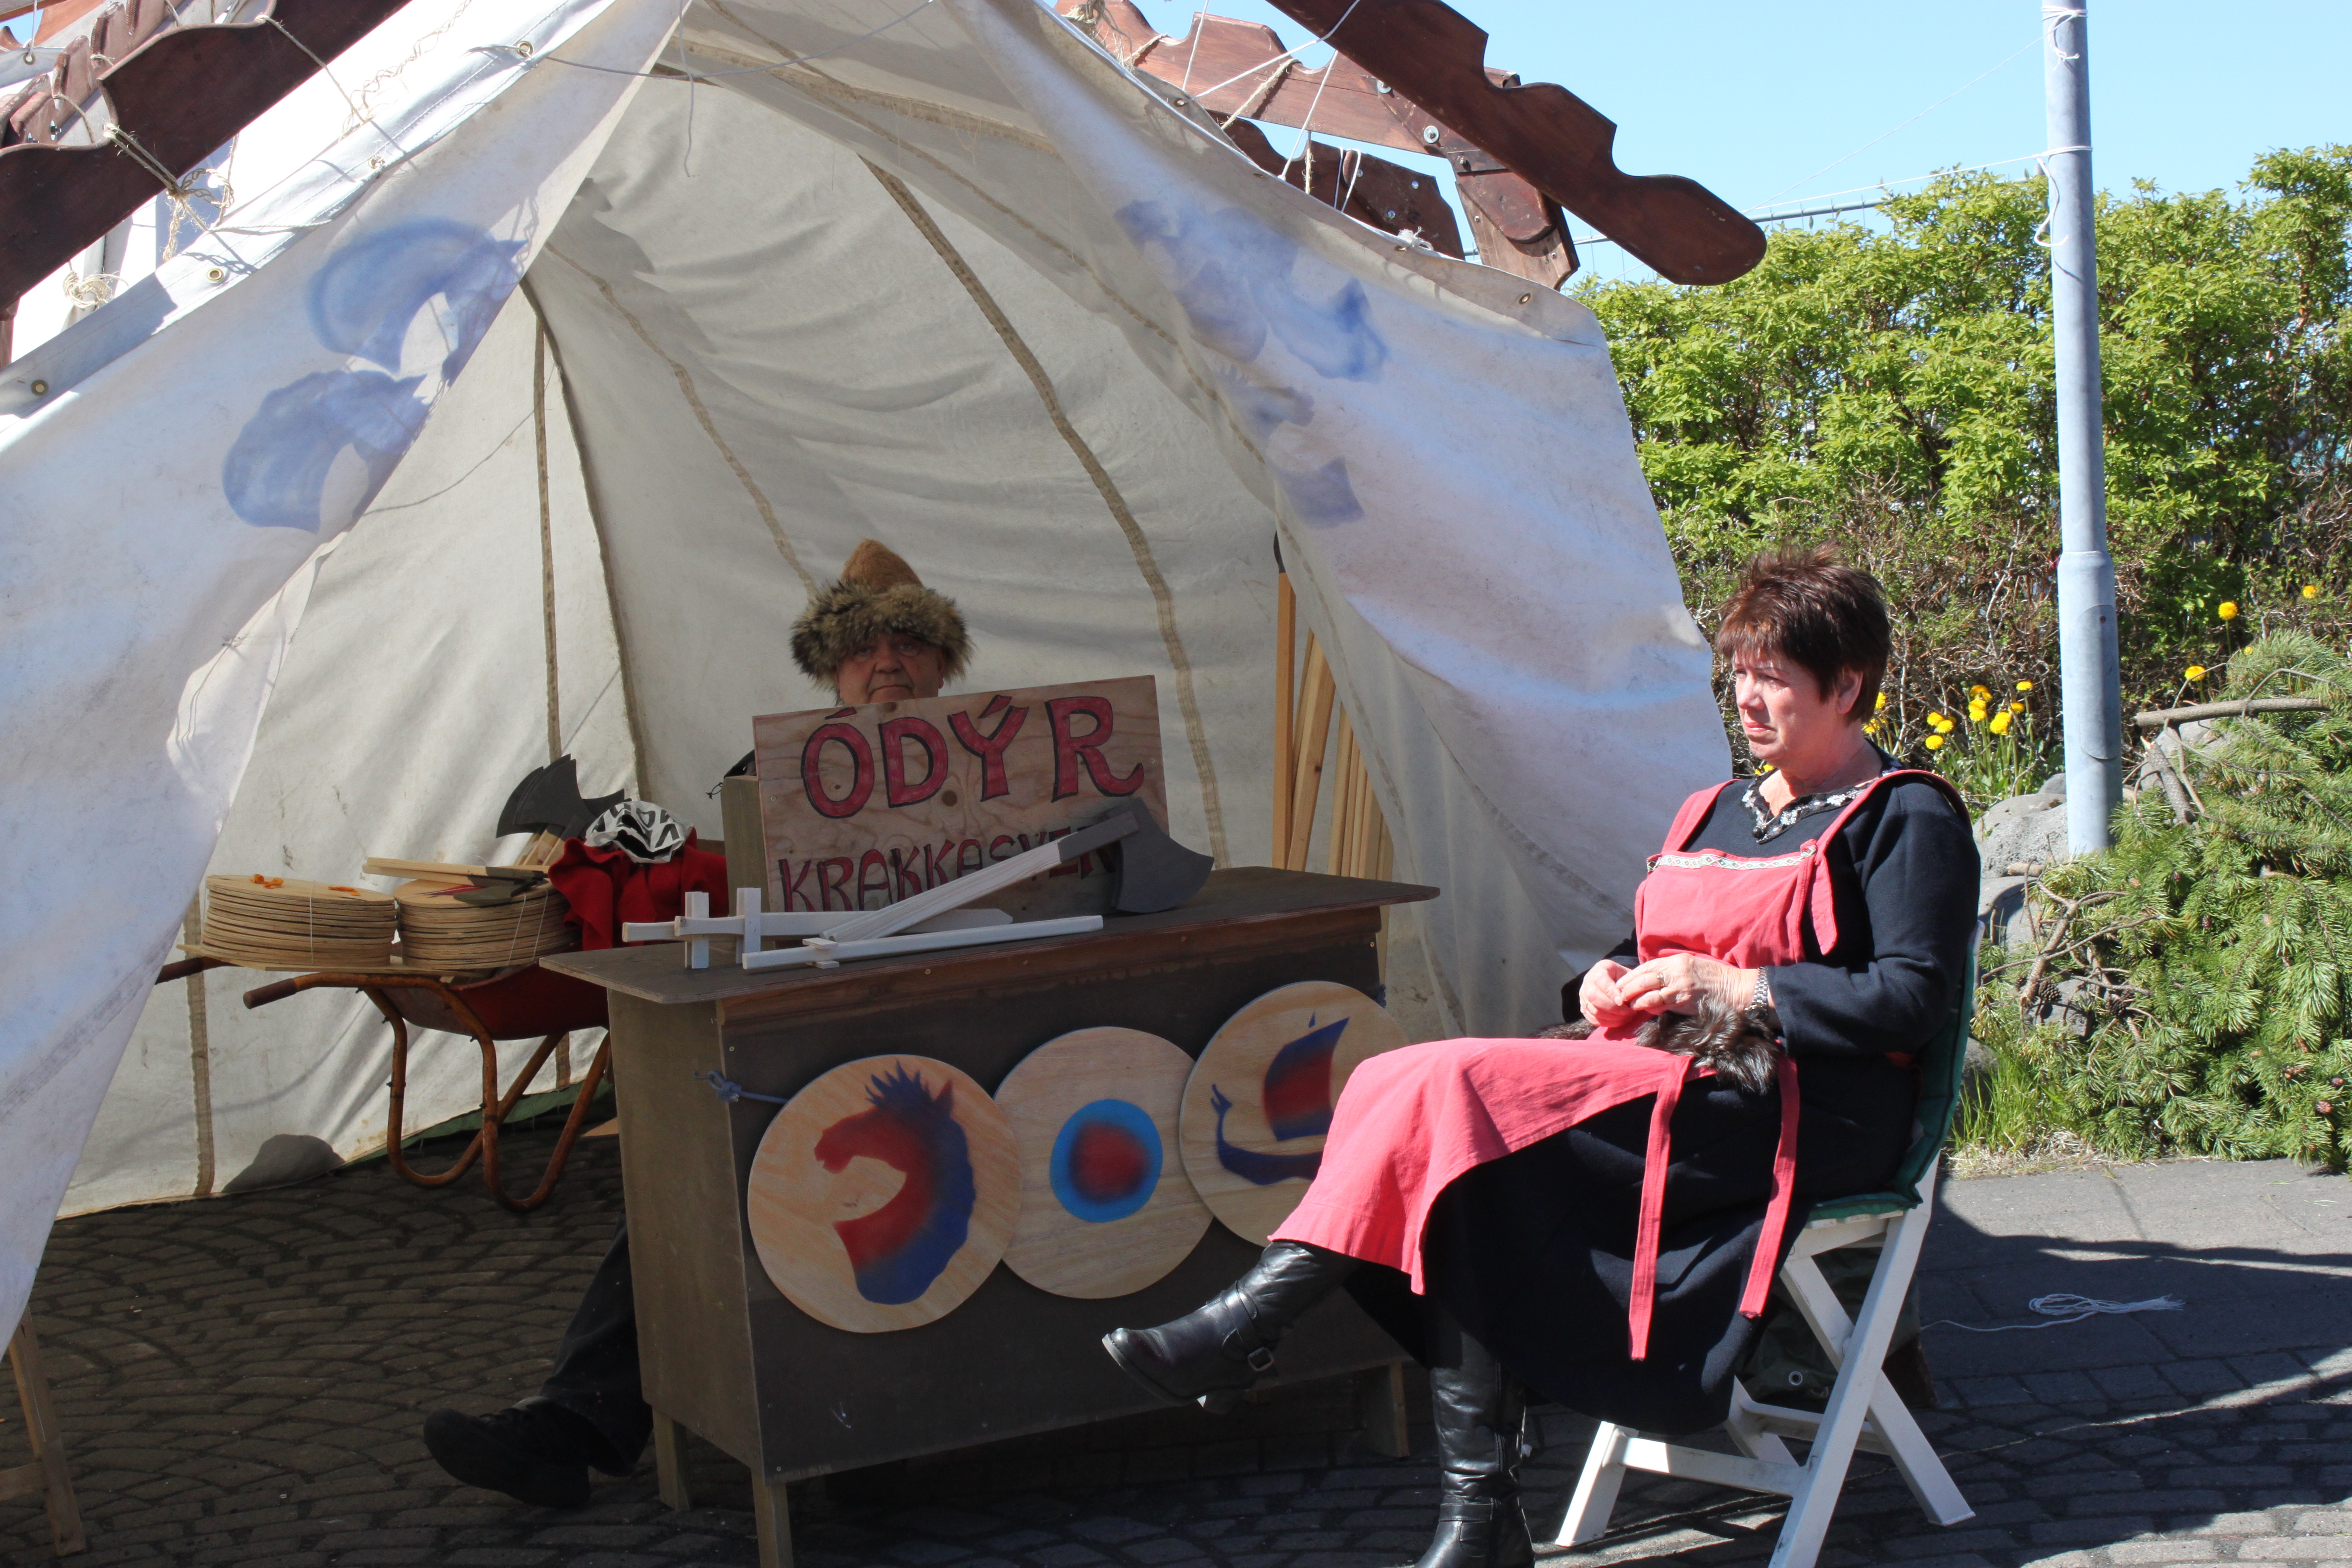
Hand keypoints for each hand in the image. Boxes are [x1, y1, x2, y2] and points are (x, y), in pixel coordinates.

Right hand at [1578, 959, 1647, 1028]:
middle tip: (1627, 1012)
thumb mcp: (1627, 974)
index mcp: (1599, 970)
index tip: (1622, 1002)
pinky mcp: (1584, 1008)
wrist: (1614, 980)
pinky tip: (1619, 1021)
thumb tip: (1626, 999)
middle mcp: (1588, 982)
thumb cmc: (1623, 977)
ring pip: (1593, 1010)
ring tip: (1626, 1017)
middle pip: (1593, 996)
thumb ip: (1628, 984)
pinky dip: (1607, 1023)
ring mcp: (1584, 996)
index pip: (1601, 982)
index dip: (1611, 993)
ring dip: (1611, 1017)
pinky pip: (1593, 1019)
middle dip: (1612, 1007)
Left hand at [1616, 954, 1756, 1018]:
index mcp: (1678, 960)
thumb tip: (1656, 976)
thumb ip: (1675, 969)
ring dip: (1635, 999)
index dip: (1632, 975)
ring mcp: (1679, 987)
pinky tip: (1644, 1010)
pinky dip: (1649, 1007)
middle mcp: (1676, 971)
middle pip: (1643, 978)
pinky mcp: (1684, 1002)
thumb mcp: (1694, 965)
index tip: (1621, 982)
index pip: (1647, 966)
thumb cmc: (1717, 979)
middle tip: (1618, 995)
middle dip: (1628, 987)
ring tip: (1627, 1004)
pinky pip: (1661, 1005)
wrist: (1737, 990)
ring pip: (1648, 992)